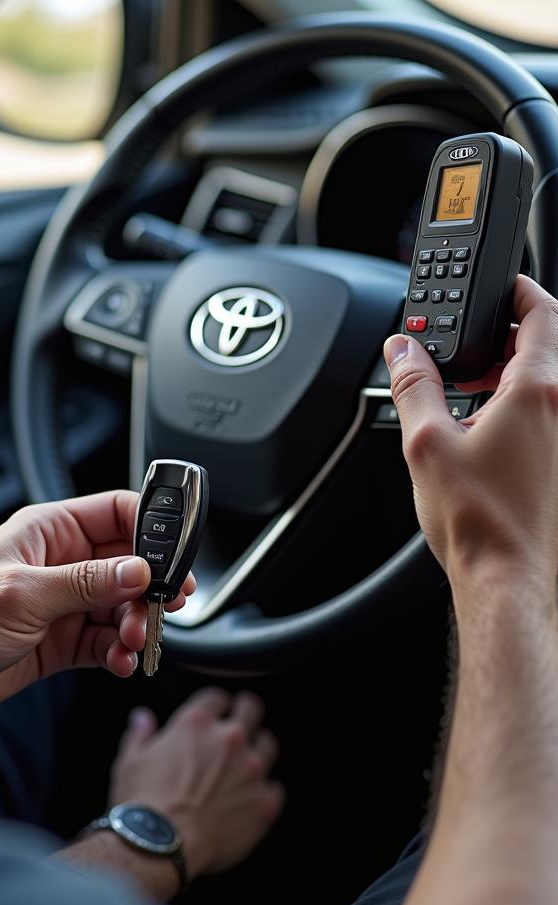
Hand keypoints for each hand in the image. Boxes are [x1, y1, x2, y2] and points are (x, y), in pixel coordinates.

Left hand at [0, 491, 195, 720]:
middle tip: (163, 607)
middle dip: (151, 588)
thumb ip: (87, 583)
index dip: (153, 531)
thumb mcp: (23, 593)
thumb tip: (140, 571)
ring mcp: (60, 605)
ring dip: (136, 625)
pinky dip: (118, 653)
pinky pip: (104, 644)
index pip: (118, 513)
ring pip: (121, 608)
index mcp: (50, 532)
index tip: (176, 558)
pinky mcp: (57, 643)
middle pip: (130, 565)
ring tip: (133, 640)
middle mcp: (60, 564)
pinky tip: (118, 662)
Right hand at [108, 688, 283, 879]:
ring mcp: (251, 770)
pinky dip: (264, 790)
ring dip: (257, 748)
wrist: (162, 845)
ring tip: (248, 760)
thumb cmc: (141, 802)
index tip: (214, 711)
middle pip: (250, 710)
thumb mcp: (130, 762)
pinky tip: (251, 797)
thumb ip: (140, 735)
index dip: (215, 703)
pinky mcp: (264, 802)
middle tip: (242, 717)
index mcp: (196, 723)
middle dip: (245, 710)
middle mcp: (229, 739)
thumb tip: (142, 718)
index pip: (215, 697)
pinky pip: (274, 788)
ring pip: (267, 745)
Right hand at [384, 276, 557, 589]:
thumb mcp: (426, 442)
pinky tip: (482, 431)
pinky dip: (518, 406)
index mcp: (538, 390)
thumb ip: (413, 386)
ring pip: (545, 382)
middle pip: (545, 345)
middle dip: (503, 338)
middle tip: (466, 348)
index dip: (517, 291)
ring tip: (467, 393)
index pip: (542, 311)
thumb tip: (401, 351)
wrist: (508, 579)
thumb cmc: (478, 521)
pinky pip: (547, 414)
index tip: (498, 287)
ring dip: (508, 374)